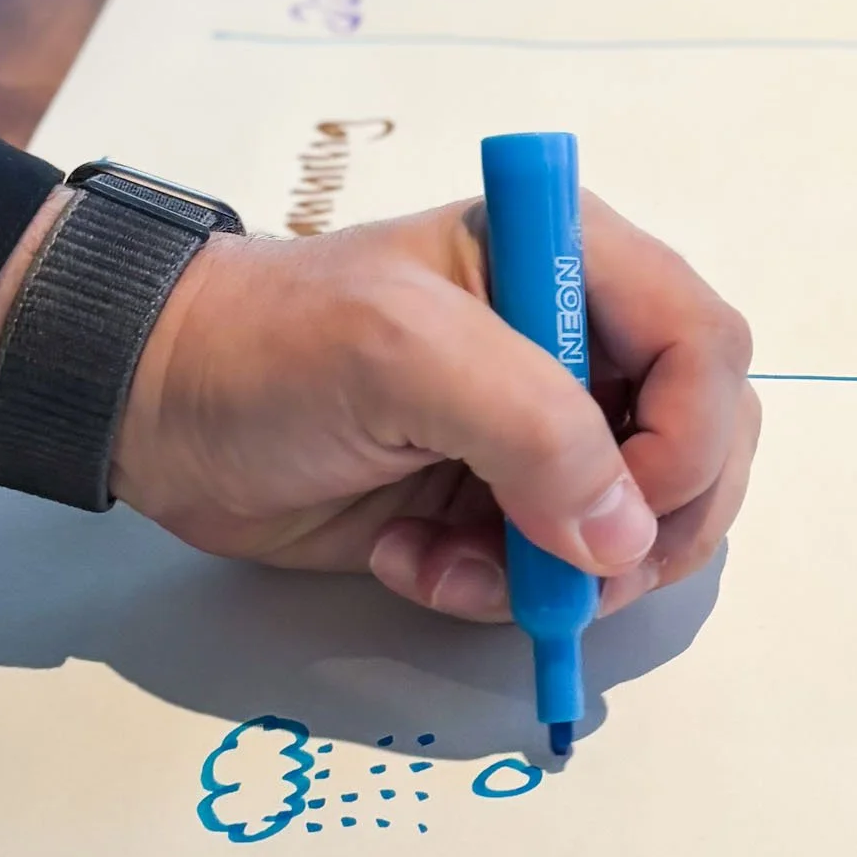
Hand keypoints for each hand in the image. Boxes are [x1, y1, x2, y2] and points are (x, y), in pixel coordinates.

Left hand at [0, 190, 758, 622]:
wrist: (149, 408)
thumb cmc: (266, 347)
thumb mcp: (400, 355)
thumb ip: (533, 429)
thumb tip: (622, 537)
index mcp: (573, 262)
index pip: (708, 349)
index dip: (692, 441)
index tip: (620, 509)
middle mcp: (577, 341)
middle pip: (702, 448)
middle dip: (640, 529)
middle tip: (562, 573)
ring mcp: (540, 427)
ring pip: (637, 528)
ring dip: (561, 575)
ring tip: (454, 565)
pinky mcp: (498, 501)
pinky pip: (558, 573)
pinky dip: (501, 593)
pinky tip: (417, 562)